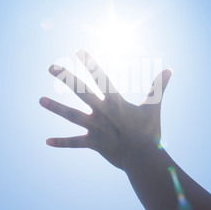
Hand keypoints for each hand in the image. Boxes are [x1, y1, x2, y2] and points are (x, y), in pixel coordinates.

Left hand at [40, 50, 171, 170]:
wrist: (143, 158)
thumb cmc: (149, 132)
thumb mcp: (154, 107)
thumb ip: (159, 87)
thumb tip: (170, 70)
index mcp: (115, 102)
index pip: (101, 78)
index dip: (90, 63)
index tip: (78, 51)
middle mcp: (101, 112)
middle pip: (80, 91)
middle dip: (65, 78)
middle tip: (50, 67)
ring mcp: (95, 128)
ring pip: (72, 115)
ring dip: (56, 107)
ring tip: (40, 100)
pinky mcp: (93, 143)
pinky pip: (75, 143)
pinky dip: (62, 143)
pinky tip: (47, 141)